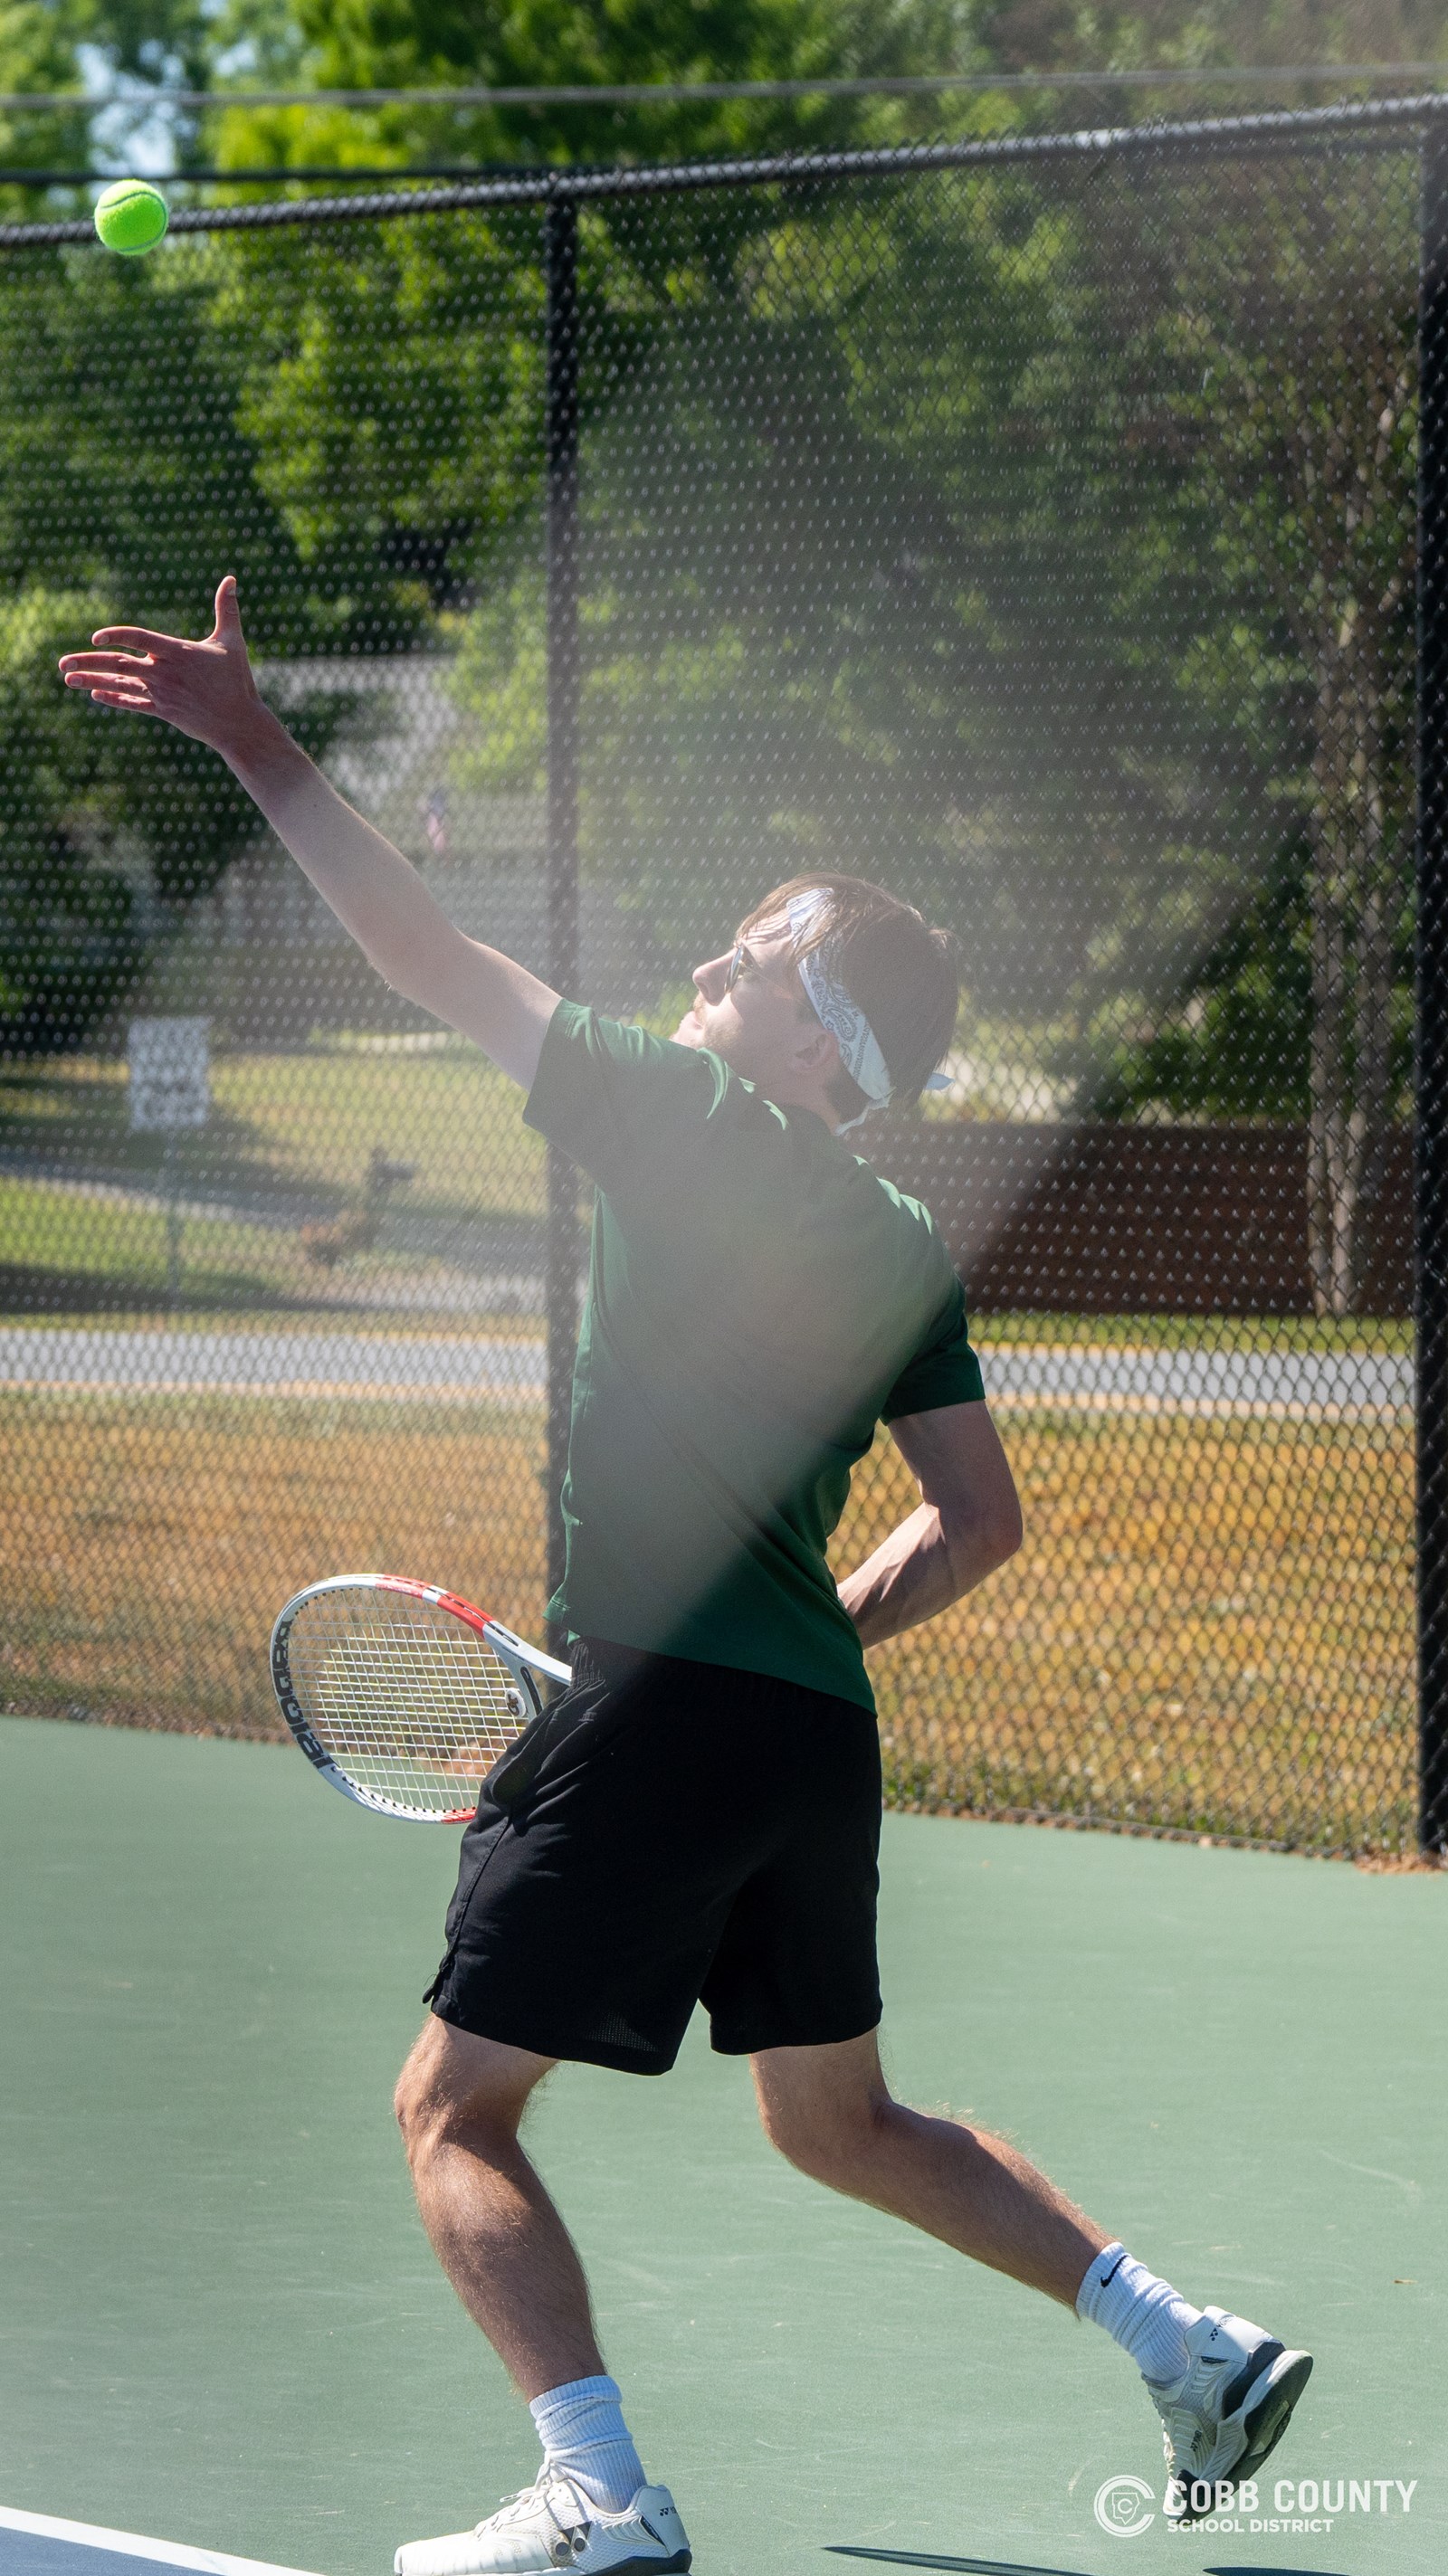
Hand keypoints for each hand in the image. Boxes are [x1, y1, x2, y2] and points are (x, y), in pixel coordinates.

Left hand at [58, 574, 270, 758]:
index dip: (117, 636)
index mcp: (178, 651)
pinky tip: (95, 692)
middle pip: (120, 664)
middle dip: (88, 662)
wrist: (238, 723)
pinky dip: (113, 698)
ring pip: (120, 684)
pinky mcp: (163, 711)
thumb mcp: (232, 642)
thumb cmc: (237, 681)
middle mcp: (164, 672)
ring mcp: (161, 693)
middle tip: (62, 663)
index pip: (139, 638)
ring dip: (91, 680)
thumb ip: (227, 609)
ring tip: (67, 678)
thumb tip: (231, 578)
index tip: (96, 637)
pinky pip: (133, 704)